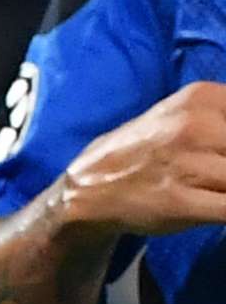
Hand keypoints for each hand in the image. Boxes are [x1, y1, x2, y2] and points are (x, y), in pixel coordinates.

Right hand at [62, 80, 225, 235]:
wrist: (90, 188)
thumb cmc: (150, 152)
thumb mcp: (187, 116)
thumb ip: (225, 120)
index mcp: (203, 98)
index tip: (225, 155)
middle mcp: (195, 125)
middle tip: (220, 172)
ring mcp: (186, 164)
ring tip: (217, 186)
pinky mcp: (181, 202)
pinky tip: (219, 205)